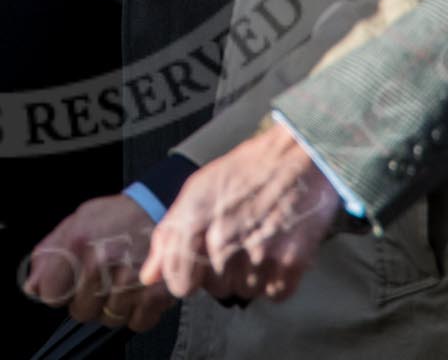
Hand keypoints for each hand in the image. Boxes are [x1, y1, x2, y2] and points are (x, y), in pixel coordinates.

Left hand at [24, 194, 171, 331]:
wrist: (162, 207)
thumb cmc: (118, 216)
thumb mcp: (77, 222)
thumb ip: (49, 253)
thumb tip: (32, 287)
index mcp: (78, 242)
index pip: (51, 294)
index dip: (59, 290)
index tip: (69, 281)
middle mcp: (103, 261)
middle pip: (80, 311)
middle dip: (88, 298)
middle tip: (102, 275)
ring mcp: (130, 279)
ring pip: (109, 319)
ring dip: (114, 305)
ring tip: (122, 278)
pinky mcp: (156, 293)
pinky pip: (137, 323)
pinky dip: (138, 311)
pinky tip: (139, 287)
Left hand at [140, 125, 341, 302]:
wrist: (299, 153)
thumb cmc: (247, 169)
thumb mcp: (197, 190)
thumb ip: (168, 235)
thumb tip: (149, 276)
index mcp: (195, 220)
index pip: (179, 283)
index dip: (189, 278)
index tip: (201, 266)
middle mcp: (223, 240)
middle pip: (215, 289)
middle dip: (224, 271)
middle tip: (239, 240)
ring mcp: (258, 253)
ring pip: (246, 292)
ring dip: (252, 276)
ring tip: (260, 242)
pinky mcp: (291, 261)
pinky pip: (276, 293)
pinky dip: (278, 280)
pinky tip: (277, 252)